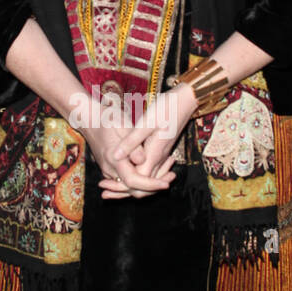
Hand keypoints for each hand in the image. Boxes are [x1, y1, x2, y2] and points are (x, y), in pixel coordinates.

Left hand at [96, 86, 194, 200]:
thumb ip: (131, 141)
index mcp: (155, 153)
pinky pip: (150, 170)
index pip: (139, 182)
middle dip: (122, 191)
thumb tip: (115, 156)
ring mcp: (162, 155)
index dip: (121, 188)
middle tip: (103, 190)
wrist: (188, 99)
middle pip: (143, 186)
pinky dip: (137, 175)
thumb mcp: (147, 122)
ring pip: (146, 180)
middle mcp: (160, 158)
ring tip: (109, 183)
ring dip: (129, 184)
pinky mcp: (162, 150)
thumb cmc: (168, 107)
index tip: (104, 187)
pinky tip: (124, 170)